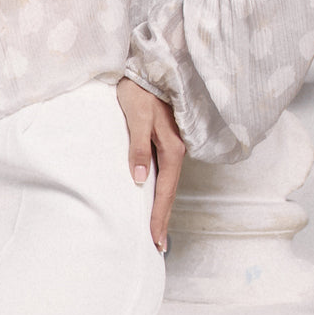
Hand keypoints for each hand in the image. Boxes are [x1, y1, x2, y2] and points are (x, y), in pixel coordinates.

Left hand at [115, 77, 185, 252]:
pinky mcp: (164, 140)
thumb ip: (138, 146)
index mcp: (171, 148)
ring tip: (155, 229)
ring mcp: (172, 146)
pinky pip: (164, 172)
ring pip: (167, 184)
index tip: (156, 241)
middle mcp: (176, 150)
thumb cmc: (141, 90)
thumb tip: (139, 179)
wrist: (151, 68)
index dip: (159, 217)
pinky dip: (159, 190)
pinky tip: (153, 197)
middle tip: (158, 246)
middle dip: (162, 219)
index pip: (165, 191)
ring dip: (161, 206)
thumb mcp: (137, 117)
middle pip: (169, 192)